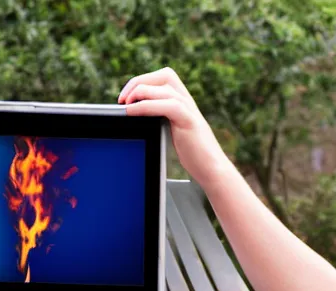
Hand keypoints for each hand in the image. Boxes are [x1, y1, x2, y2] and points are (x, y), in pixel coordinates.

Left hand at [118, 67, 233, 189]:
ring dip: (140, 91)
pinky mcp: (189, 122)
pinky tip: (133, 112)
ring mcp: (190, 110)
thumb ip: (162, 120)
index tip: (125, 98)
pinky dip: (146, 105)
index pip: (162, 78)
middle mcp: (188, 102)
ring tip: (125, 104)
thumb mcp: (175, 133)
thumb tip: (138, 117)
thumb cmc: (194, 155)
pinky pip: (168, 105)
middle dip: (139, 81)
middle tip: (122, 99)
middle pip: (164, 75)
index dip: (142, 81)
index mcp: (183, 103)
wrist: (212, 169)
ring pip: (165, 86)